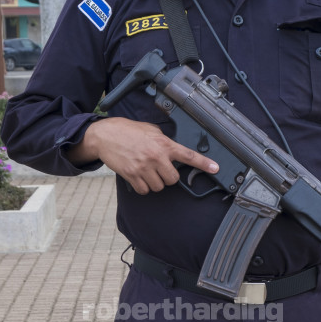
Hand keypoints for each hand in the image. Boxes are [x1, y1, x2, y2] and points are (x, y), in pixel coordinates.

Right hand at [69, 116, 218, 193]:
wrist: (105, 135)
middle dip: (168, 177)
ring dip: (155, 183)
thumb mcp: (151, 131)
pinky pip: (145, 190)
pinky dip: (143, 187)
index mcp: (163, 144)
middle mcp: (156, 156)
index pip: (188, 155)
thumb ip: (164, 141)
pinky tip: (138, 177)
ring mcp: (144, 167)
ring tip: (147, 171)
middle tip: (159, 169)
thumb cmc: (128, 131)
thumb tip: (173, 151)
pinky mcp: (132, 175)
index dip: (203, 163)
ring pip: (159, 187)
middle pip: (173, 179)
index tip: (215, 168)